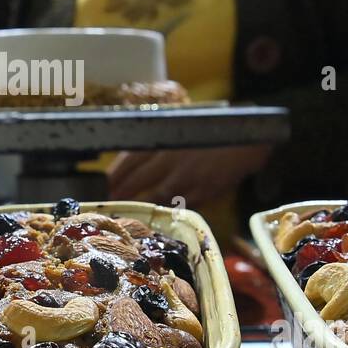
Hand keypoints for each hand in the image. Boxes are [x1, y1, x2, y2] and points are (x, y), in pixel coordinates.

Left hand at [107, 145, 272, 207]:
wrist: (246, 140)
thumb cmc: (209, 132)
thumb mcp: (179, 128)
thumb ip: (157, 144)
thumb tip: (128, 163)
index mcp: (164, 139)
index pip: (129, 158)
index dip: (113, 174)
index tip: (101, 185)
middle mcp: (171, 158)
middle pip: (136, 180)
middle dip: (119, 194)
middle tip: (106, 204)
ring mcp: (186, 177)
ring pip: (153, 196)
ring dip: (137, 206)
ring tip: (124, 214)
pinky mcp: (201, 192)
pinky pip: (177, 205)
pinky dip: (164, 212)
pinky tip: (155, 218)